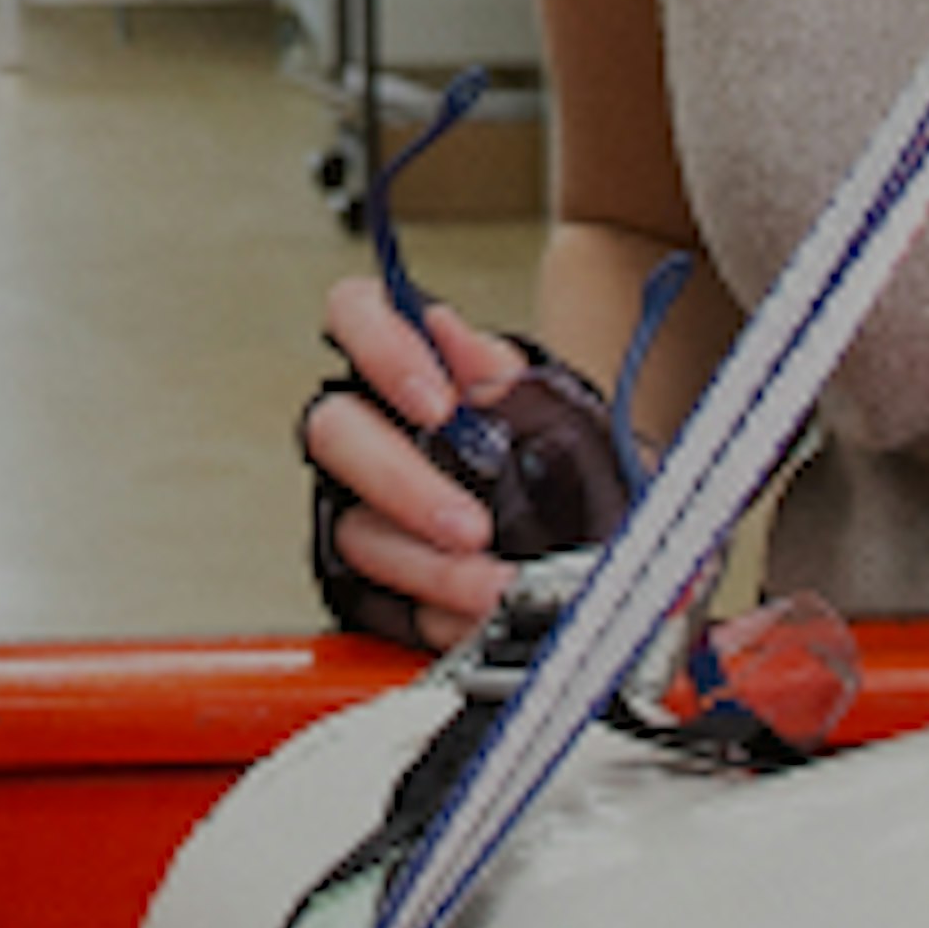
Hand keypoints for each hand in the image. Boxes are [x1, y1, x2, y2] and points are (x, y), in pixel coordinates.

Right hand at [300, 273, 534, 648]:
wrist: (592, 530)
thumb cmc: (564, 454)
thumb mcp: (555, 406)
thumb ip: (504, 373)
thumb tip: (454, 334)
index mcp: (407, 361)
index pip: (355, 313)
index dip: (383, 351)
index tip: (437, 405)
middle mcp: (368, 427)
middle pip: (336, 432)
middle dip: (405, 486)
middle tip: (470, 526)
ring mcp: (359, 502)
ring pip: (357, 529)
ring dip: (430, 567)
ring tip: (494, 586)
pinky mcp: (366, 576)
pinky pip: (377, 599)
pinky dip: (431, 613)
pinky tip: (475, 614)